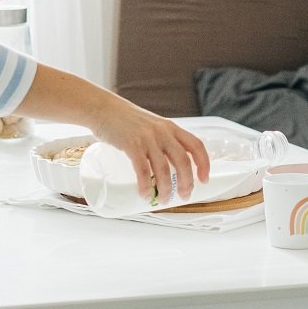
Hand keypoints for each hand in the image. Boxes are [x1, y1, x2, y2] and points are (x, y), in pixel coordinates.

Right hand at [90, 106, 211, 202]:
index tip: (204, 179)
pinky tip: (145, 194)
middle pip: (183, 161)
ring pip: (164, 169)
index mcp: (171, 127)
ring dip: (166, 188)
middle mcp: (162, 132)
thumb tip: (169, 167)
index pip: (196, 145)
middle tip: (184, 196)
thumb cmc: (126, 120)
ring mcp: (147, 138)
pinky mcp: (131, 144)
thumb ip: (162, 140)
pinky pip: (142, 170)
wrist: (103, 108)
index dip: (204, 164)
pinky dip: (145, 185)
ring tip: (163, 199)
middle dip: (186, 182)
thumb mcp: (151, 125)